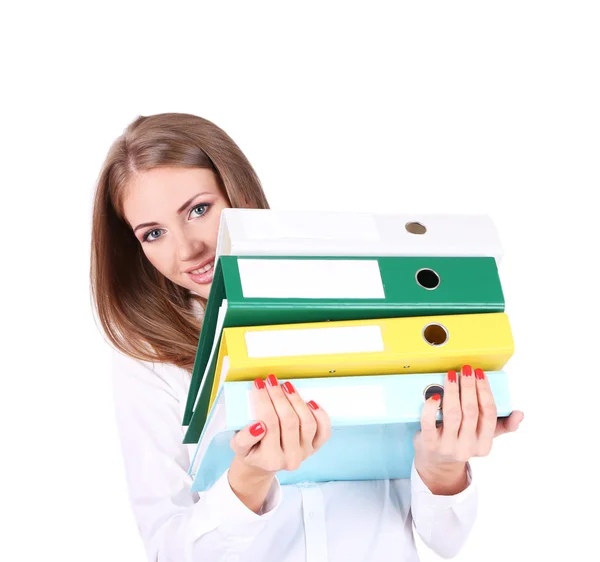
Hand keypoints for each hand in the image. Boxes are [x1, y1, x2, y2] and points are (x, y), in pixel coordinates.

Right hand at [230, 374, 331, 474]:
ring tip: (286, 386)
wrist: (264, 462)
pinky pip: (324, 430)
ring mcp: (306, 452)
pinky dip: (320, 415)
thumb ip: (243, 438)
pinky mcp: (316, 446)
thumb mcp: (238, 446)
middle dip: (279, 396)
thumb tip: (258, 426)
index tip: (258, 385)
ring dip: (297, 400)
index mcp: (271, 459)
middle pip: (289, 421)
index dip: (264, 401)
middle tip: (271, 380)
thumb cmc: (251, 450)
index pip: (269, 424)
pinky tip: (310, 401)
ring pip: (307, 423)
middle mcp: (291, 458)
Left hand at [413, 365, 523, 493]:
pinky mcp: (429, 444)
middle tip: (466, 369)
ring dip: (452, 391)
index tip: (480, 373)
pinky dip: (431, 408)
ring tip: (451, 375)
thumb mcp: (483, 437)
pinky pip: (429, 423)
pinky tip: (434, 395)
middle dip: (469, 387)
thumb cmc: (461, 441)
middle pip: (471, 411)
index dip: (485, 391)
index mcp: (484, 444)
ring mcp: (448, 447)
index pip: (489, 414)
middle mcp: (467, 447)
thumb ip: (502, 425)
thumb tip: (520, 414)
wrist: (437, 463)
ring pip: (452, 414)